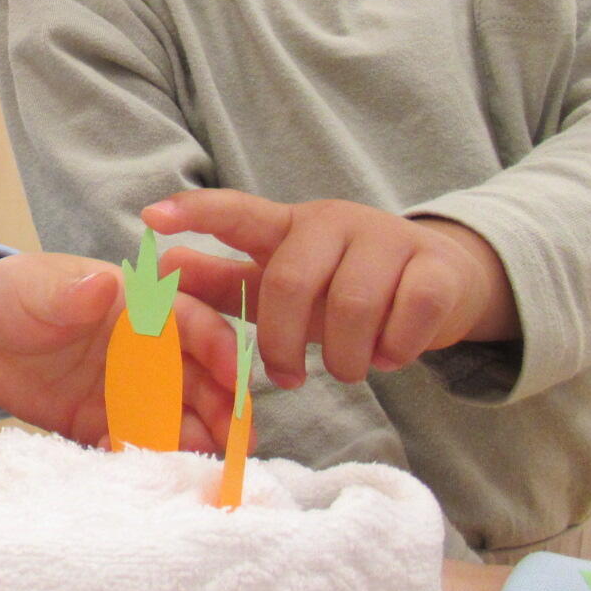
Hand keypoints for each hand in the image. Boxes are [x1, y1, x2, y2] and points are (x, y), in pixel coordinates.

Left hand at [0, 253, 239, 451]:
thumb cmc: (9, 294)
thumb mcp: (33, 287)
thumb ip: (68, 291)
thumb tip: (101, 284)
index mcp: (140, 306)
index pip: (194, 323)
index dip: (220, 348)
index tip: (235, 378)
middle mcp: (146, 351)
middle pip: (200, 379)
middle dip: (223, 409)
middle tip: (236, 441)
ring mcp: (127, 391)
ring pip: (176, 418)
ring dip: (192, 441)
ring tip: (197, 467)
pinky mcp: (103, 425)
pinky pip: (133, 446)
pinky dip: (140, 459)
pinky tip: (131, 466)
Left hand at [143, 190, 516, 387]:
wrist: (441, 280)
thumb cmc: (342, 285)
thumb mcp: (281, 283)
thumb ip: (223, 279)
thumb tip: (161, 270)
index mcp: (289, 226)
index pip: (237, 210)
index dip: (195, 213)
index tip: (149, 217)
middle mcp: (336, 221)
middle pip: (291, 282)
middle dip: (283, 344)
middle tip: (288, 380)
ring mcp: (389, 239)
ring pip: (353, 306)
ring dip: (344, 356)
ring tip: (347, 368)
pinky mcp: (435, 267)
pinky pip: (408, 314)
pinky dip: (393, 349)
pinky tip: (388, 354)